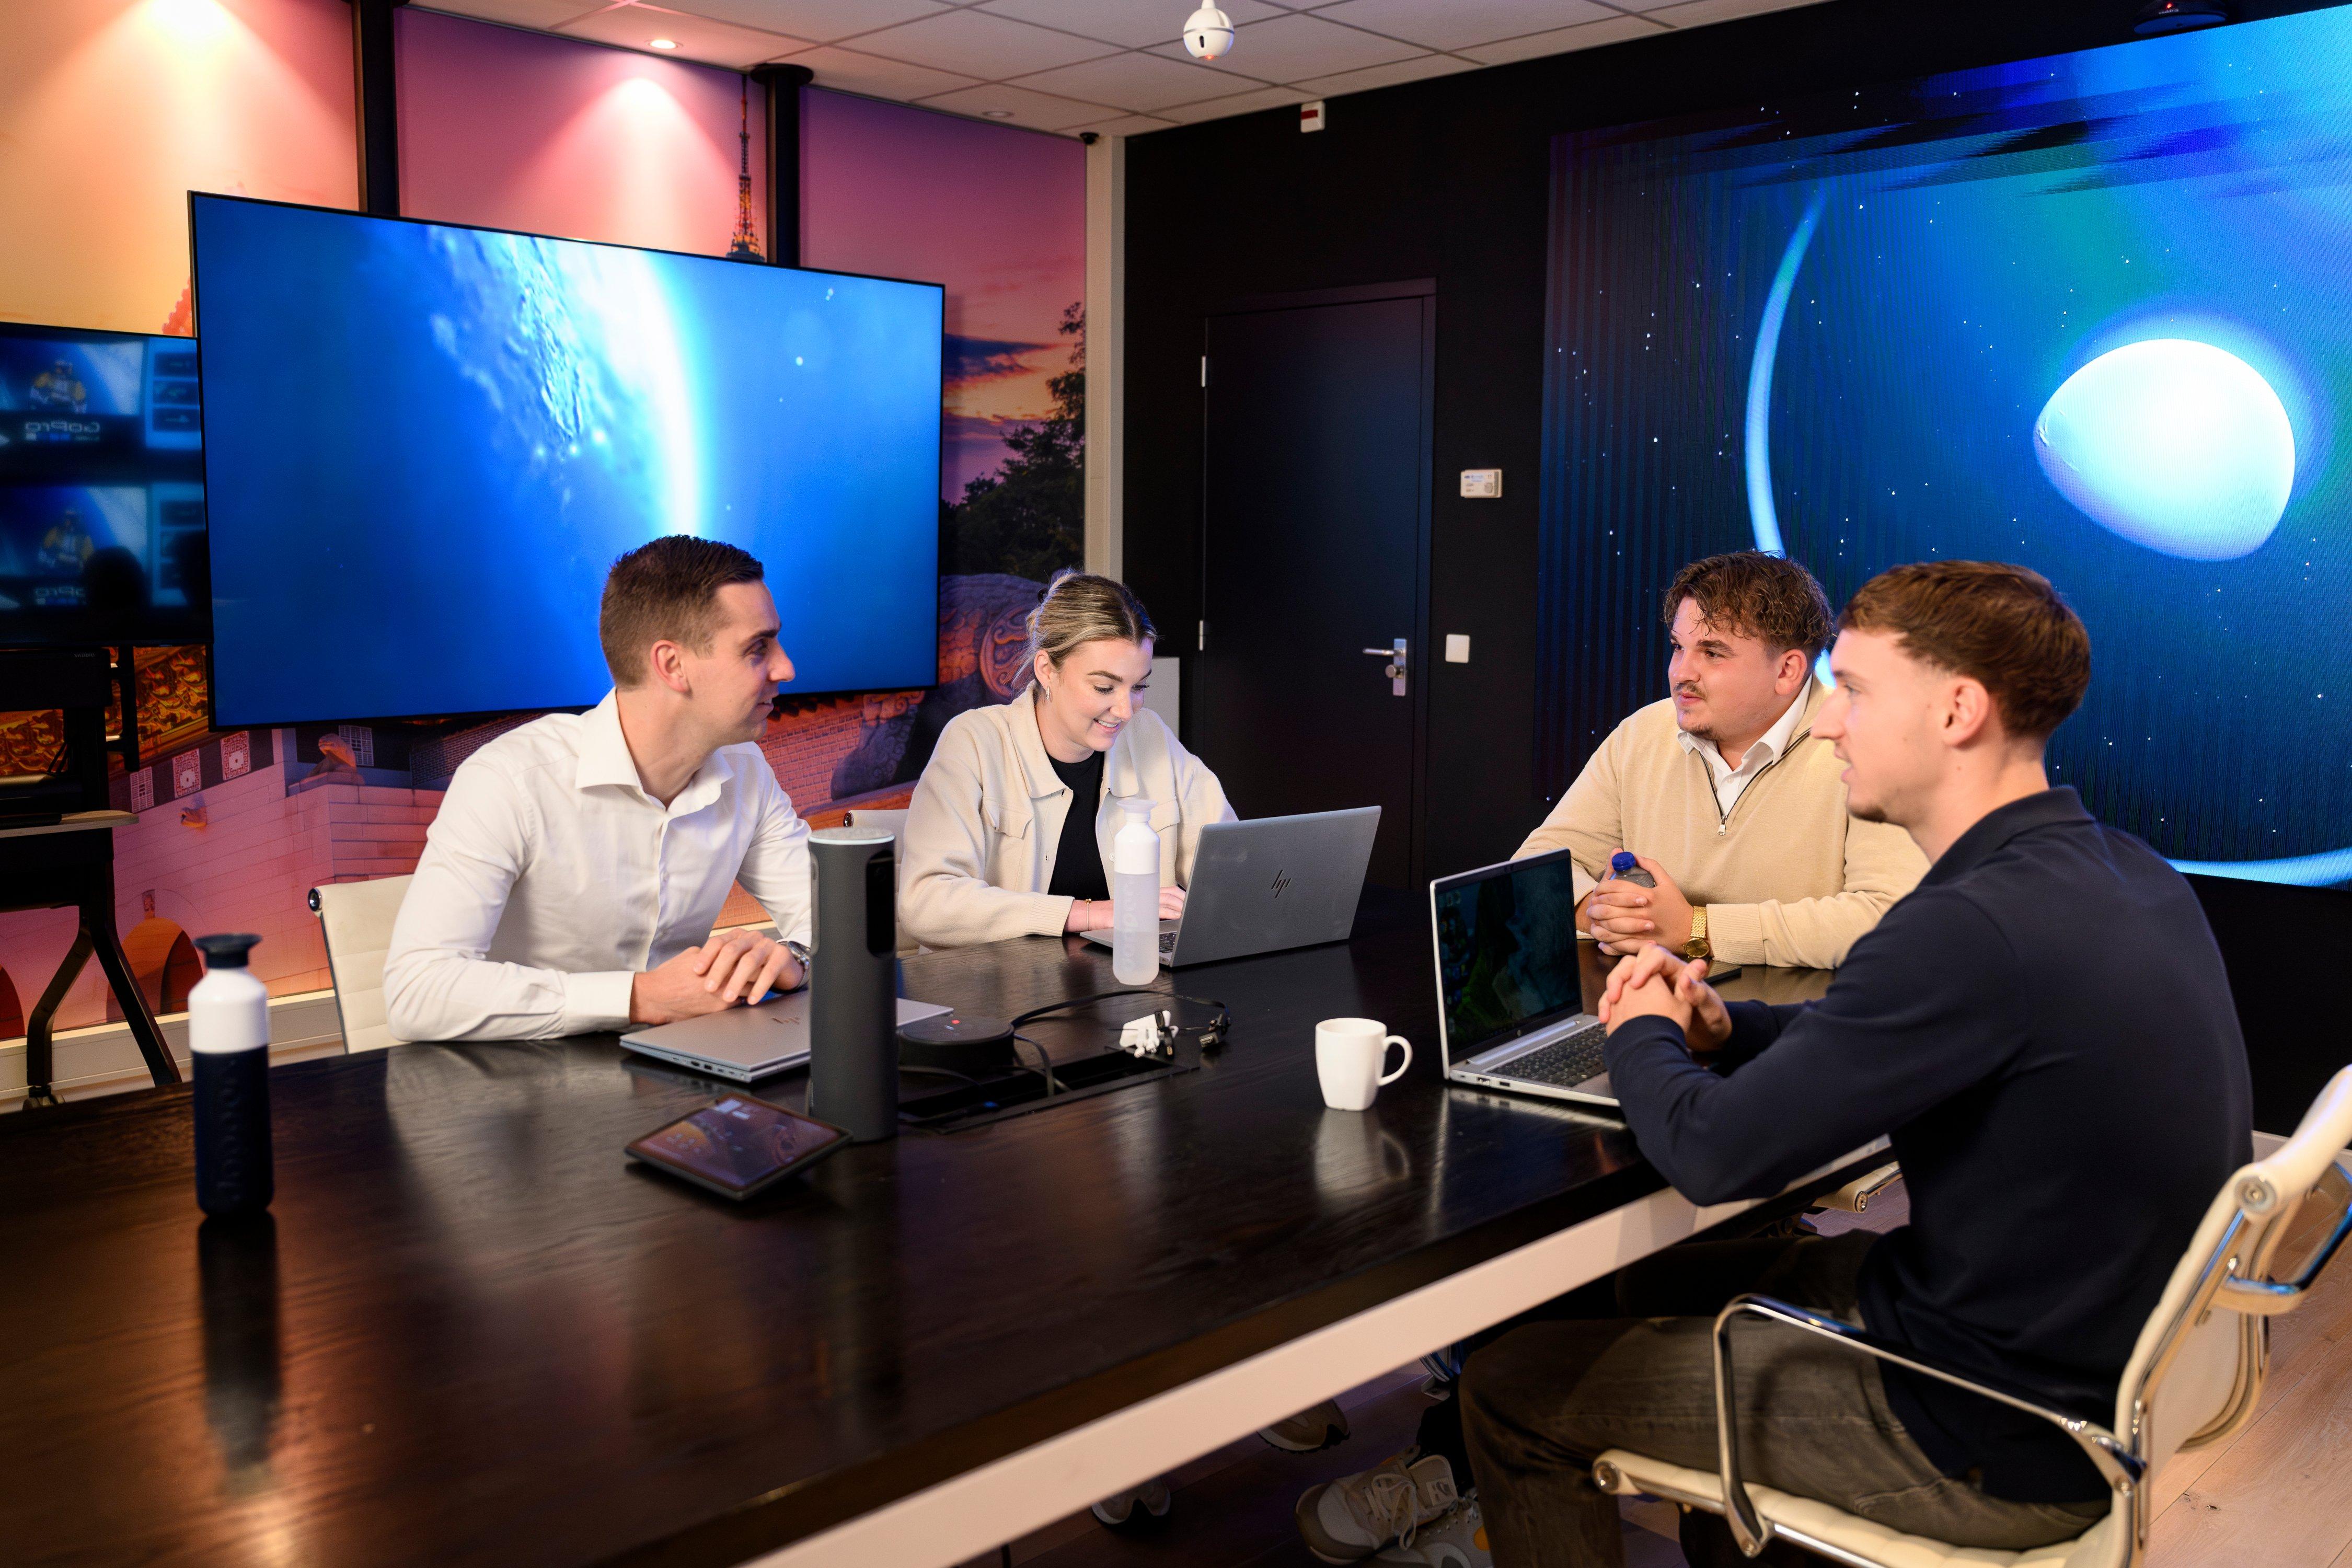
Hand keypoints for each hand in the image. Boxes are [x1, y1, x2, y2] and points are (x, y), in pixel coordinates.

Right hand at [630, 931, 801, 1024]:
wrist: (655, 997)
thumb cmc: (671, 974)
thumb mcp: (694, 955)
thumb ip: (713, 952)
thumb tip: (726, 951)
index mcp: (718, 964)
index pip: (747, 960)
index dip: (757, 958)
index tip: (763, 956)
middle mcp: (723, 982)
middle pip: (753, 977)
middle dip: (761, 973)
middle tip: (769, 970)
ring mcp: (721, 999)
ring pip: (748, 992)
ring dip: (754, 988)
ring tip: (761, 984)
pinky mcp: (717, 1012)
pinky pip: (737, 1005)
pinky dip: (742, 1000)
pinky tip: (744, 997)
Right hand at [1063, 886, 1187, 932]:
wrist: (1092, 915)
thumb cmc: (1113, 914)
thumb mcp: (1133, 909)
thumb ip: (1149, 909)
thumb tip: (1170, 914)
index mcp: (1144, 893)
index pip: (1168, 890)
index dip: (1181, 895)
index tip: (1193, 900)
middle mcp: (1142, 895)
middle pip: (1168, 894)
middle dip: (1183, 901)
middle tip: (1194, 907)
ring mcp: (1137, 903)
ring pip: (1162, 901)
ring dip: (1177, 907)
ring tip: (1187, 912)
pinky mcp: (1132, 913)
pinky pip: (1151, 912)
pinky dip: (1165, 914)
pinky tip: (1173, 916)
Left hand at [1585, 851, 1693, 956]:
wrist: (1690, 931)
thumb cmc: (1677, 905)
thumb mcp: (1667, 882)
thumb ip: (1651, 866)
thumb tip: (1633, 855)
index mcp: (1647, 895)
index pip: (1616, 887)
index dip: (1602, 886)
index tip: (1599, 887)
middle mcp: (1642, 912)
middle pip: (1609, 907)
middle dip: (1595, 904)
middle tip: (1592, 903)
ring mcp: (1640, 930)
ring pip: (1609, 926)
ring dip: (1597, 921)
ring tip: (1593, 918)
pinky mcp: (1640, 944)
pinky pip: (1616, 943)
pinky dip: (1605, 940)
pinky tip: (1601, 934)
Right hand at [1597, 945, 1731, 1052]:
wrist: (1709, 1039)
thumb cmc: (1712, 1021)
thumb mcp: (1710, 1010)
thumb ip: (1699, 993)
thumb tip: (1689, 975)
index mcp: (1678, 971)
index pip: (1656, 956)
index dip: (1644, 967)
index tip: (1636, 984)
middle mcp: (1661, 976)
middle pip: (1633, 963)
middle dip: (1621, 976)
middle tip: (1616, 995)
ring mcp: (1648, 989)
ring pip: (1622, 979)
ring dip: (1612, 990)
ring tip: (1609, 1009)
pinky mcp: (1640, 1002)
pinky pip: (1620, 997)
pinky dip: (1610, 1005)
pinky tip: (1607, 1018)